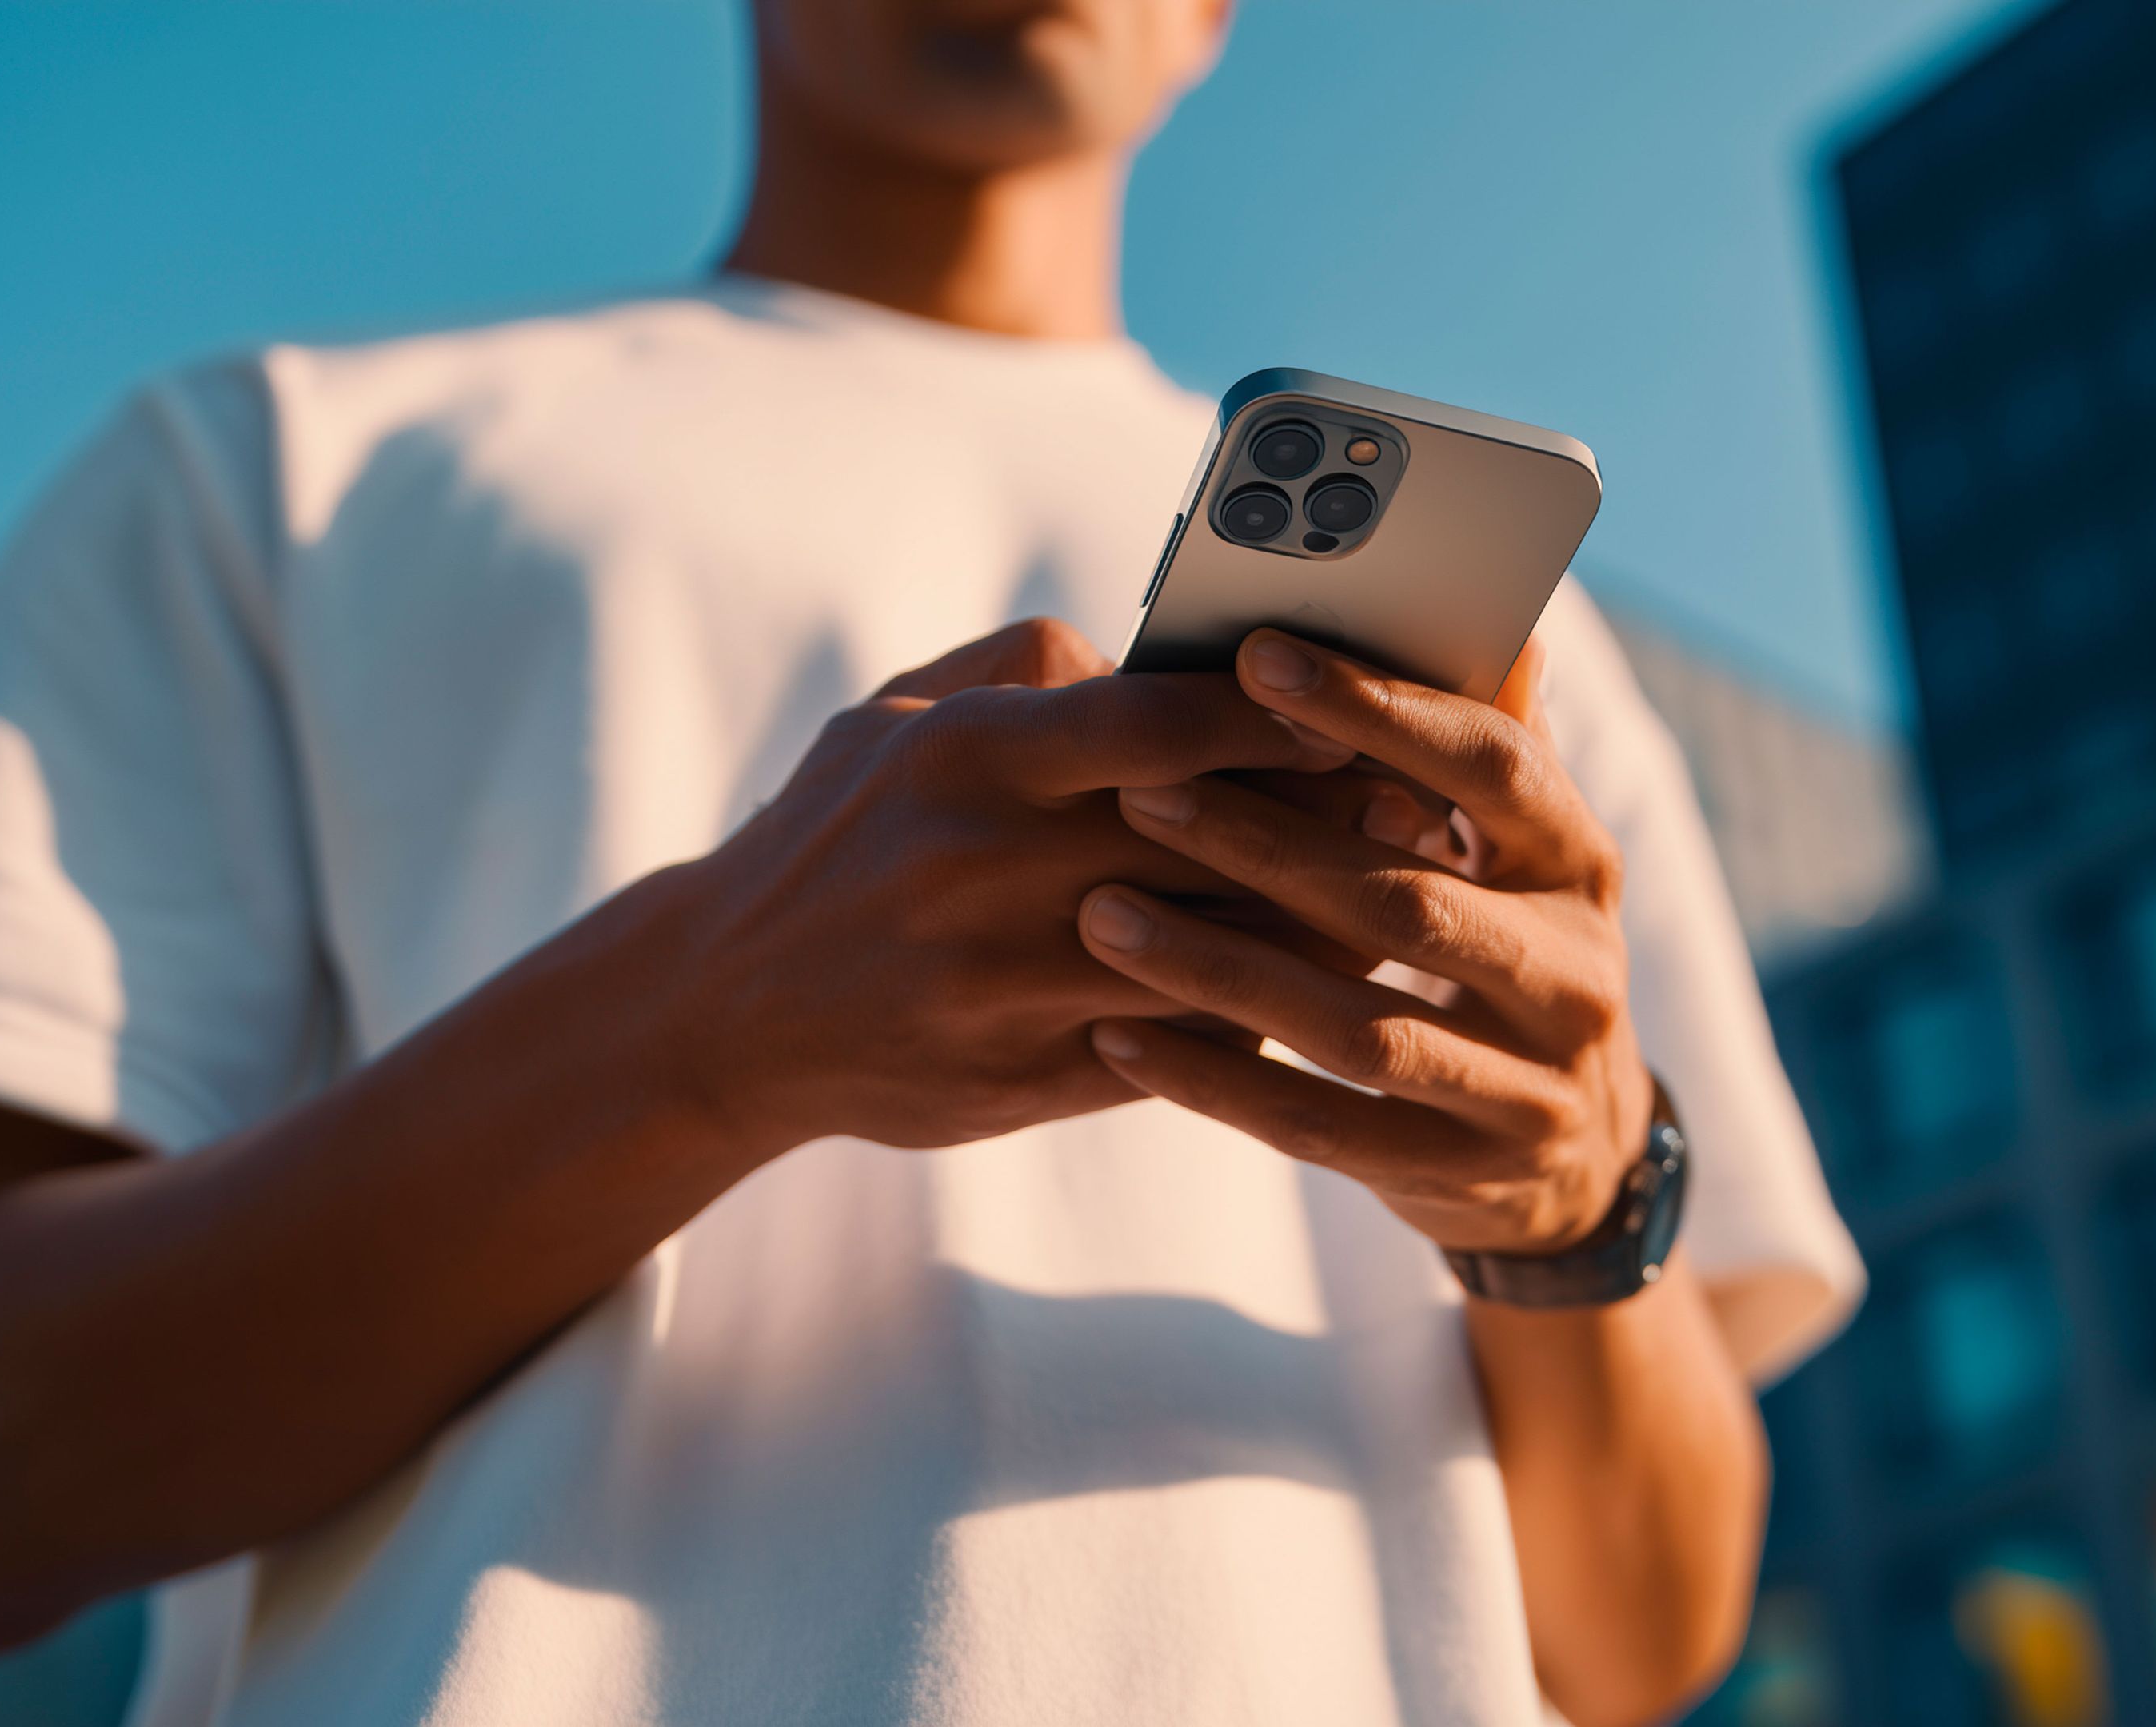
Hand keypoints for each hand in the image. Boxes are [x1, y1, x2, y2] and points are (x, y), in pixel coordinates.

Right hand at [628, 618, 1357, 1152]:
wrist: (727, 1009)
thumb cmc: (842, 834)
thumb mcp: (901, 716)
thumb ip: (1033, 665)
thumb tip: (1167, 651)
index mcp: (966, 757)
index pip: (1157, 725)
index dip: (1274, 719)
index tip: (1359, 708)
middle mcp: (986, 869)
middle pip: (1208, 845)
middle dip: (1329, 827)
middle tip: (1428, 809)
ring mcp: (1001, 985)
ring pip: (1211, 956)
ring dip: (1315, 933)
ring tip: (1402, 904)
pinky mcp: (1016, 1078)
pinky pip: (1173, 1048)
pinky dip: (1252, 1020)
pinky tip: (1317, 996)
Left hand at [1077, 630, 1652, 1256]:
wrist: (1578, 1160)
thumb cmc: (1512, 951)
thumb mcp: (1524, 852)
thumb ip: (1491, 744)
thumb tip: (1497, 611)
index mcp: (1582, 865)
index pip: (1491, 768)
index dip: (1379, 711)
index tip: (1257, 659)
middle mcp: (1574, 976)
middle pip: (1407, 902)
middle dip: (1266, 845)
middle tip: (1137, 791)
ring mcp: (1524, 1089)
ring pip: (1356, 1027)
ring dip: (1220, 971)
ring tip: (1101, 916)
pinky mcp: (1460, 1175)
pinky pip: (1320, 1129)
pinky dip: (1215, 1082)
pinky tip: (1118, 1035)